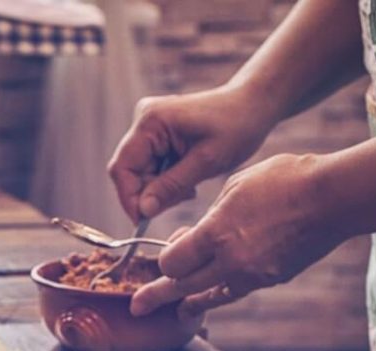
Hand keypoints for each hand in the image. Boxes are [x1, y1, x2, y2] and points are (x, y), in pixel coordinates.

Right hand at [107, 86, 277, 221]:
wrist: (252, 105)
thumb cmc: (236, 127)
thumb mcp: (205, 162)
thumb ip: (171, 187)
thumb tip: (143, 210)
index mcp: (151, 121)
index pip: (122, 167)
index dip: (129, 198)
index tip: (144, 220)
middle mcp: (144, 120)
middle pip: (129, 170)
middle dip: (149, 193)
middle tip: (181, 201)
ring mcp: (150, 125)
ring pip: (141, 171)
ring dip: (160, 188)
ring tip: (190, 188)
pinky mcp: (158, 133)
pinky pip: (152, 165)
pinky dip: (166, 179)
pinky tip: (189, 179)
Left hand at [130, 153, 349, 318]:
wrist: (332, 198)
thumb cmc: (284, 180)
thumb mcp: (235, 186)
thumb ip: (212, 217)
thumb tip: (199, 235)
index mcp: (216, 233)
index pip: (172, 262)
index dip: (163, 260)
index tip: (162, 255)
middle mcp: (231, 260)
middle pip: (182, 286)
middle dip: (157, 296)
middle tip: (138, 306)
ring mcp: (252, 275)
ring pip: (209, 295)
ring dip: (188, 302)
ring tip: (175, 311)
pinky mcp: (271, 279)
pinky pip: (236, 292)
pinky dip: (219, 296)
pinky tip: (209, 300)